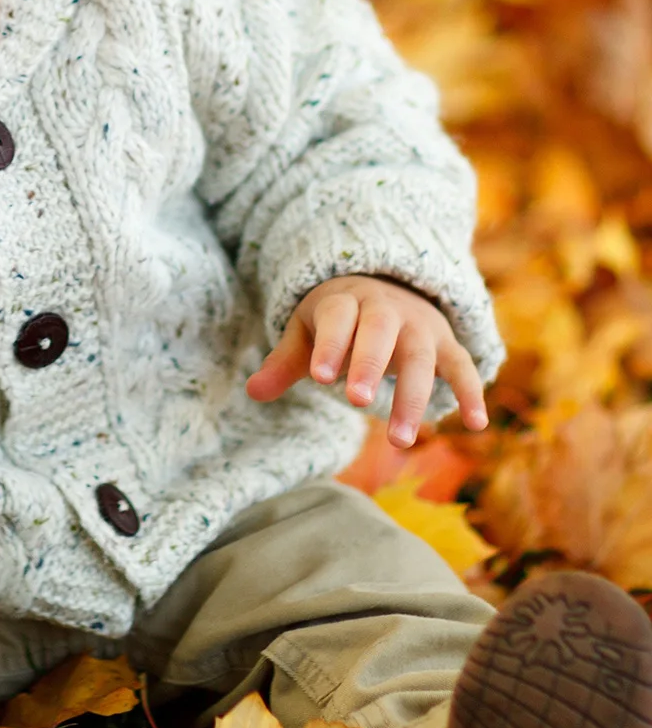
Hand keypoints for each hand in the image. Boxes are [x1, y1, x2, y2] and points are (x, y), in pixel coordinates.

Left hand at [244, 274, 488, 448]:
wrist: (386, 286)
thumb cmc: (338, 319)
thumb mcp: (307, 332)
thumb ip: (285, 362)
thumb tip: (252, 392)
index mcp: (344, 300)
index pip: (336, 319)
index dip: (329, 345)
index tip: (319, 378)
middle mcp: (385, 309)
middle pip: (379, 333)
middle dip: (369, 365)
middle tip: (356, 402)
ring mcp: (419, 326)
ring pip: (420, 357)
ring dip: (412, 397)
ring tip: (399, 441)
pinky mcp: (446, 345)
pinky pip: (462, 366)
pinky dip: (471, 393)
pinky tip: (476, 425)